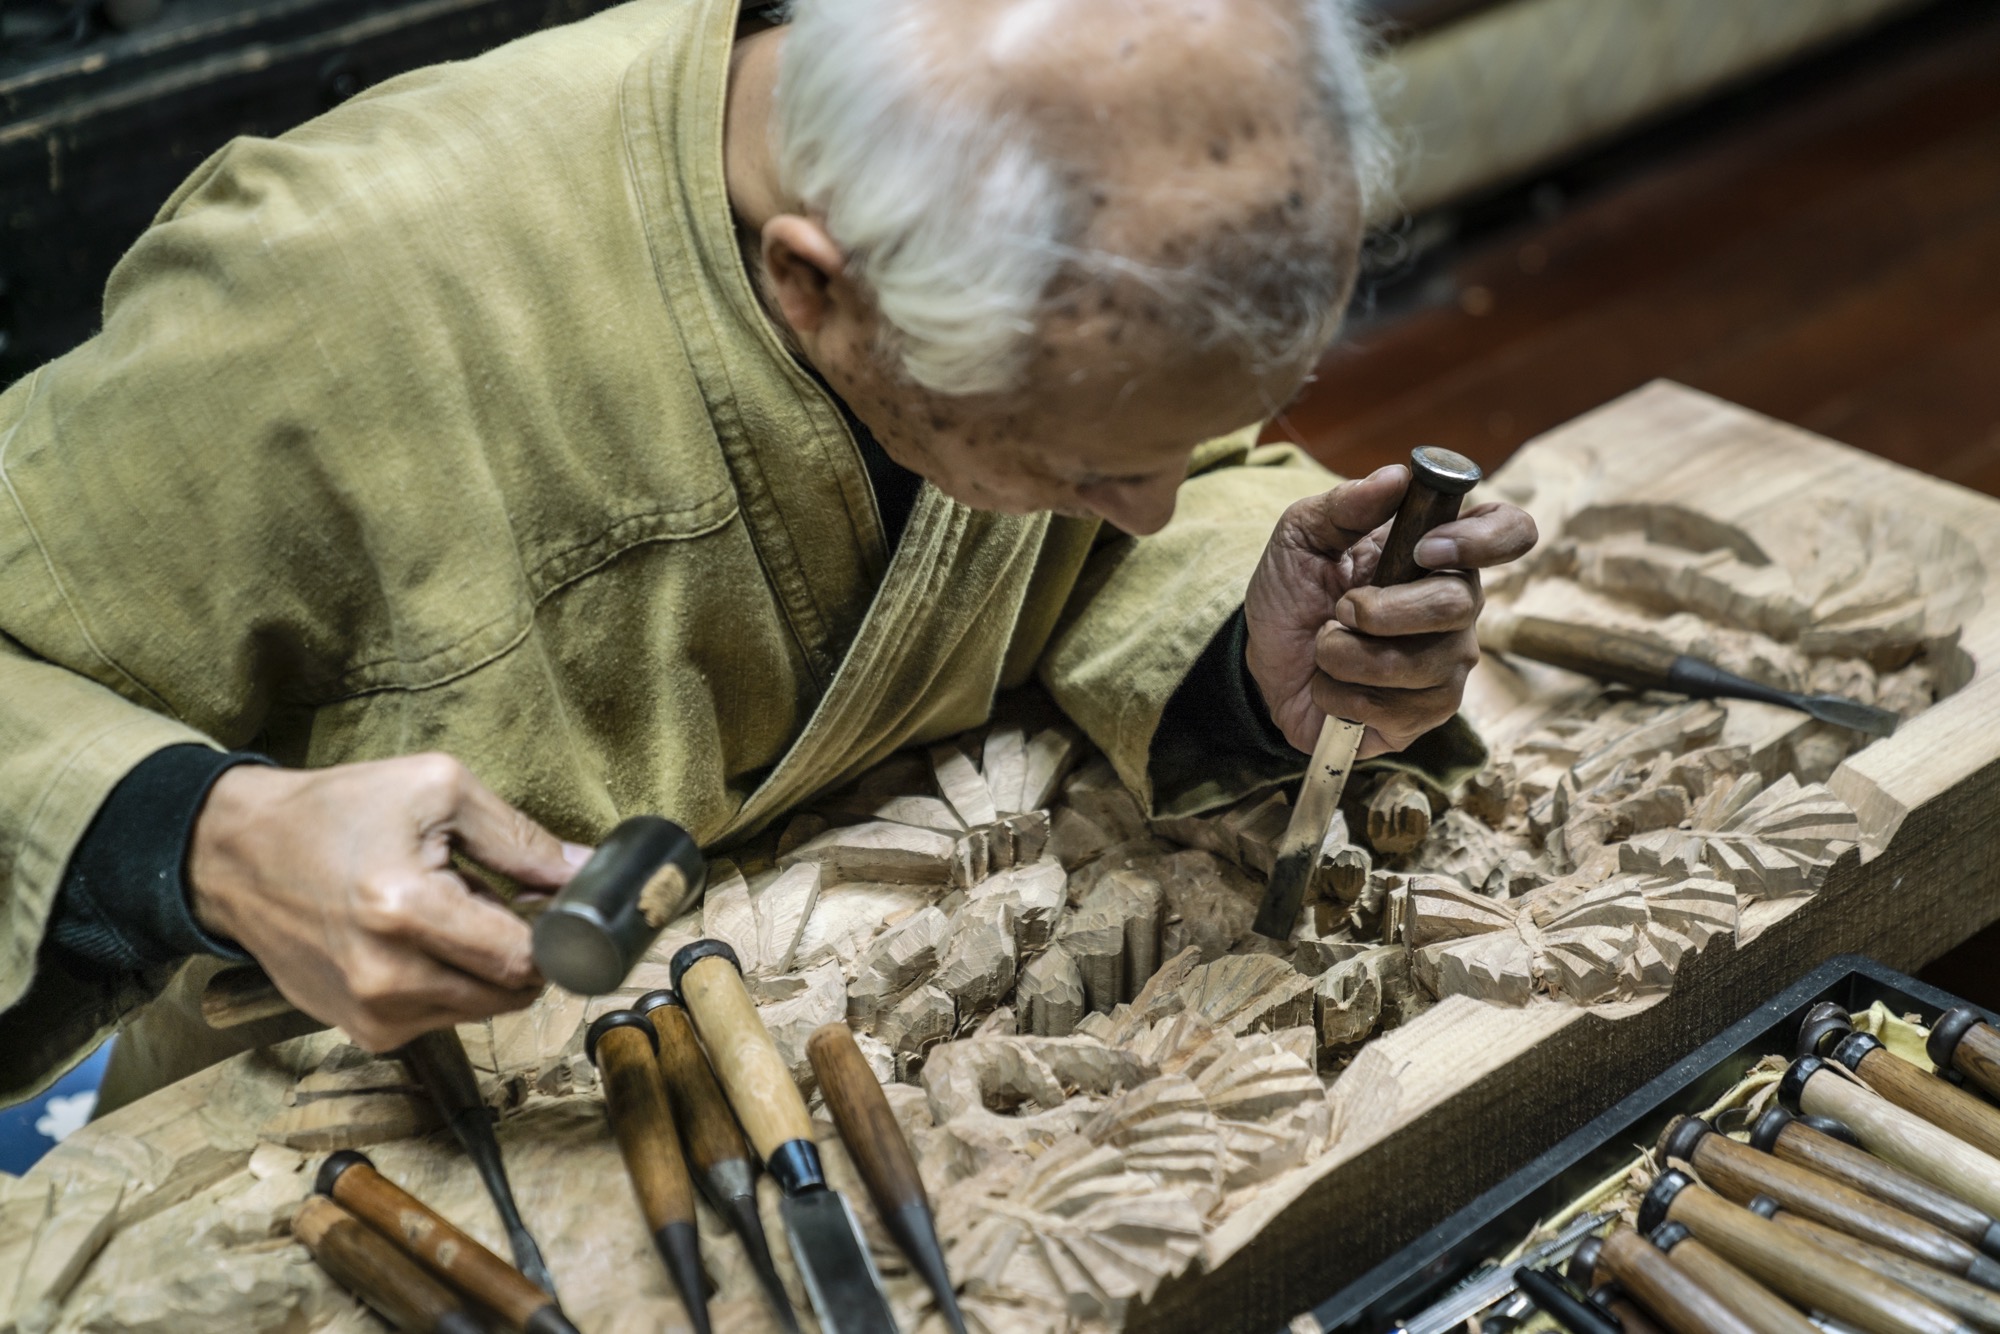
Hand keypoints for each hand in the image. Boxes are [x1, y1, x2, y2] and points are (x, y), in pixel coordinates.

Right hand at [188, 753, 588, 1050]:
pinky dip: (447, 982)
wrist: (238, 855)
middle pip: (510, 993)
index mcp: (405, 911)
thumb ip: (521, 839)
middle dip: (521, 950)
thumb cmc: (336, 813)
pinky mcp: (361, 1031)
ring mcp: (370, 1015)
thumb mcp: (437, 792)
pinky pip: (441, 1017)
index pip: (523, 958)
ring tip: (444, 914)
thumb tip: (587, 875)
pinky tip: (417, 941)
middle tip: (493, 900)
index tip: (557, 909)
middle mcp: (386, 978)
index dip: (557, 936)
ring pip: (480, 1008)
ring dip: (482, 967)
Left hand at [1243, 464, 1537, 756]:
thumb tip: (1397, 476)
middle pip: (1457, 605)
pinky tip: (1331, 687)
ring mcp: (1446, 666)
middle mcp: (1457, 609)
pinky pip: (1395, 709)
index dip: (1483, 540)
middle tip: (1340, 607)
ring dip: (1347, 655)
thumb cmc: (1294, 593)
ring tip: (1325, 648)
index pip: (1509, 532)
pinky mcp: (1423, 716)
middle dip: (1381, 609)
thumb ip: (1345, 505)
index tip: (1424, 548)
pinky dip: (1341, 695)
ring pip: (1421, 665)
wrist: (1262, 661)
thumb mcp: (1301, 537)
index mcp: (1439, 554)